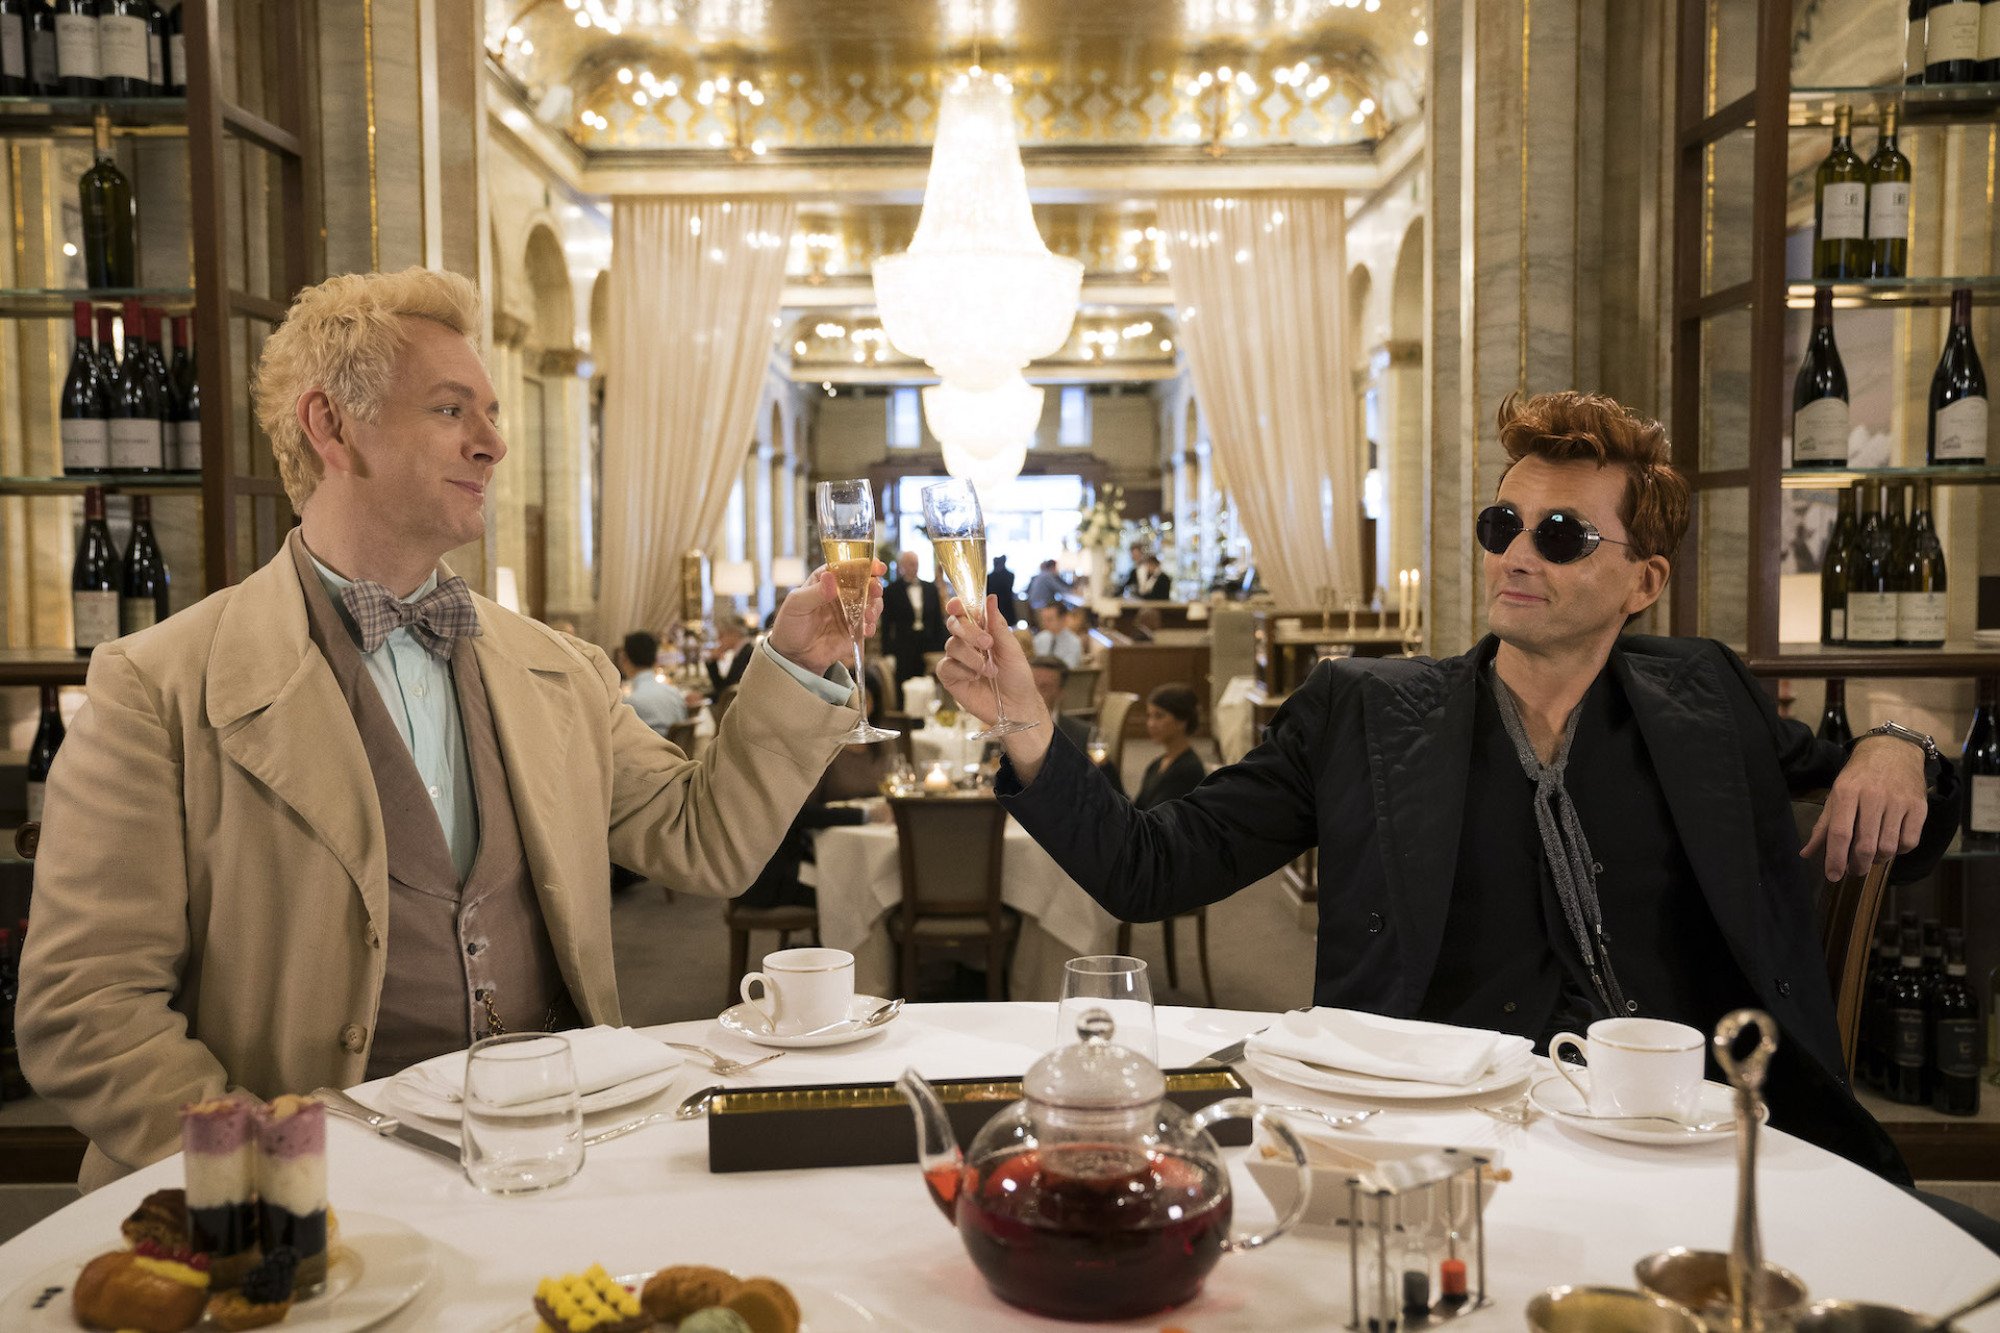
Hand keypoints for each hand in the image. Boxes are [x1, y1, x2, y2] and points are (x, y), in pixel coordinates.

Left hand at [765, 561, 884, 676]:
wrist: (793, 655)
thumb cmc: (790, 624)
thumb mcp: (797, 605)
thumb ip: (815, 592)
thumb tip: (831, 577)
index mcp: (826, 581)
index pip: (846, 567)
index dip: (863, 564)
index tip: (875, 566)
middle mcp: (841, 594)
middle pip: (864, 583)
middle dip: (874, 585)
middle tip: (875, 590)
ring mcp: (849, 612)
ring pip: (871, 603)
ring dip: (874, 606)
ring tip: (868, 615)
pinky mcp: (854, 630)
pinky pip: (868, 624)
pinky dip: (871, 625)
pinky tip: (866, 629)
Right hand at [937, 593, 1054, 777]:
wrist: (1017, 706)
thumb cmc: (1017, 676)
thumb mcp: (1011, 648)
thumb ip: (997, 625)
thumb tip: (991, 598)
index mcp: (982, 631)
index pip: (964, 612)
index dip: (957, 605)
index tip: (957, 605)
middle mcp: (967, 643)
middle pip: (954, 625)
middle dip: (969, 632)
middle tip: (988, 644)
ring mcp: (957, 660)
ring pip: (951, 646)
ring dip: (972, 658)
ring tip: (989, 671)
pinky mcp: (951, 677)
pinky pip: (946, 666)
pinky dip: (962, 671)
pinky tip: (975, 678)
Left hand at [1802, 735, 1929, 879]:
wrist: (1893, 750)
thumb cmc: (1859, 777)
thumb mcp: (1836, 795)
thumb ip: (1823, 826)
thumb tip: (1807, 853)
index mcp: (1847, 792)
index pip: (1840, 833)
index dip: (1835, 859)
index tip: (1832, 876)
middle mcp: (1873, 796)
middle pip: (1865, 844)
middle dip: (1858, 865)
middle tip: (1854, 870)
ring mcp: (1898, 801)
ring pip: (1888, 846)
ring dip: (1878, 860)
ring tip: (1871, 858)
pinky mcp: (1919, 806)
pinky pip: (1909, 841)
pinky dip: (1898, 851)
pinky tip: (1890, 846)